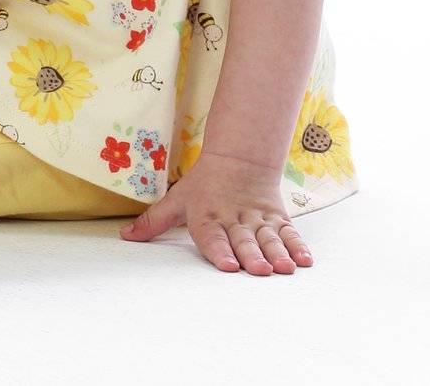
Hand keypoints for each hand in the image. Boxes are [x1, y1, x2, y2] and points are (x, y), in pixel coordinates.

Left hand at [117, 149, 313, 274]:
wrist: (239, 159)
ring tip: (285, 268)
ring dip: (278, 253)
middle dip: (252, 256)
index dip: (219, 250)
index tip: (227, 266)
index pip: (212, 236)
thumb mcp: (176, 200)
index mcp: (207, 216)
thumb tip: (124, 237)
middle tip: (259, 271)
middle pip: (244, 240)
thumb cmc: (202, 185)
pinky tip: (305, 260)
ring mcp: (258, 218)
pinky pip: (289, 232)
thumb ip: (152, 222)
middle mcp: (234, 219)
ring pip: (269, 238)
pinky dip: (298, 245)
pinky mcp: (277, 218)